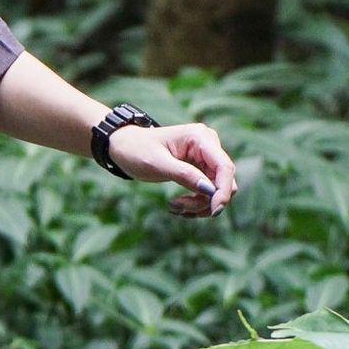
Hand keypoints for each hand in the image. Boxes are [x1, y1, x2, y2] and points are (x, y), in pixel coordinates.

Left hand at [108, 119, 237, 217]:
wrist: (123, 147)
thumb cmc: (136, 150)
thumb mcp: (156, 163)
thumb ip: (184, 174)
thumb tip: (210, 190)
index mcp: (200, 137)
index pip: (224, 167)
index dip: (223, 191)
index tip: (213, 211)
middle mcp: (208, 145)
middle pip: (223, 181)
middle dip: (205, 200)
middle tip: (178, 207)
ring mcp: (206, 157)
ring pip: (217, 190)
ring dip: (199, 204)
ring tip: (174, 207)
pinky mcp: (202, 169)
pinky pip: (209, 192)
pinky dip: (197, 203)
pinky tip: (178, 206)